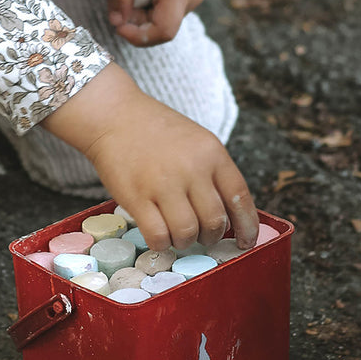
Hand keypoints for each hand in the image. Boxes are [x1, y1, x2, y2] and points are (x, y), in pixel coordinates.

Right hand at [43, 63, 257, 251]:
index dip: (247, 226)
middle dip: (211, 236)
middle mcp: (191, 168)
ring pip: (187, 233)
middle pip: (215, 221)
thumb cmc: (156, 130)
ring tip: (178, 234)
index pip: (239, 197)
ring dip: (185, 241)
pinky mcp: (136, 197)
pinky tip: (159, 236)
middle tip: (202, 236)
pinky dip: (162, 243)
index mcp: (212, 152)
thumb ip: (213, 173)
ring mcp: (163, 184)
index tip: (245, 241)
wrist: (114, 115)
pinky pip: (158, 236)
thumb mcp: (196, 141)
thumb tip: (229, 216)